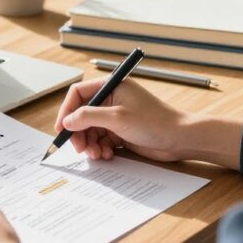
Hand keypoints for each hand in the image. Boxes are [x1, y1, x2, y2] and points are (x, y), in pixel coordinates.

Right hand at [54, 78, 187, 161]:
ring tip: (97, 154)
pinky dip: (100, 148)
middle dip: (78, 132)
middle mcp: (112, 100)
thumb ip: (88, 117)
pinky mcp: (121, 132)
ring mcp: (116, 117)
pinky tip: (107, 155)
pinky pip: (101, 140)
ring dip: (90, 143)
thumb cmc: (154, 122)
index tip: (61, 128)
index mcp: (111, 87)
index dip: (67, 110)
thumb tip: (67, 121)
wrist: (180, 139)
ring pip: (91, 130)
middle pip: (82, 115)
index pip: (78, 94)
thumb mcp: (117, 118)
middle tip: (79, 148)